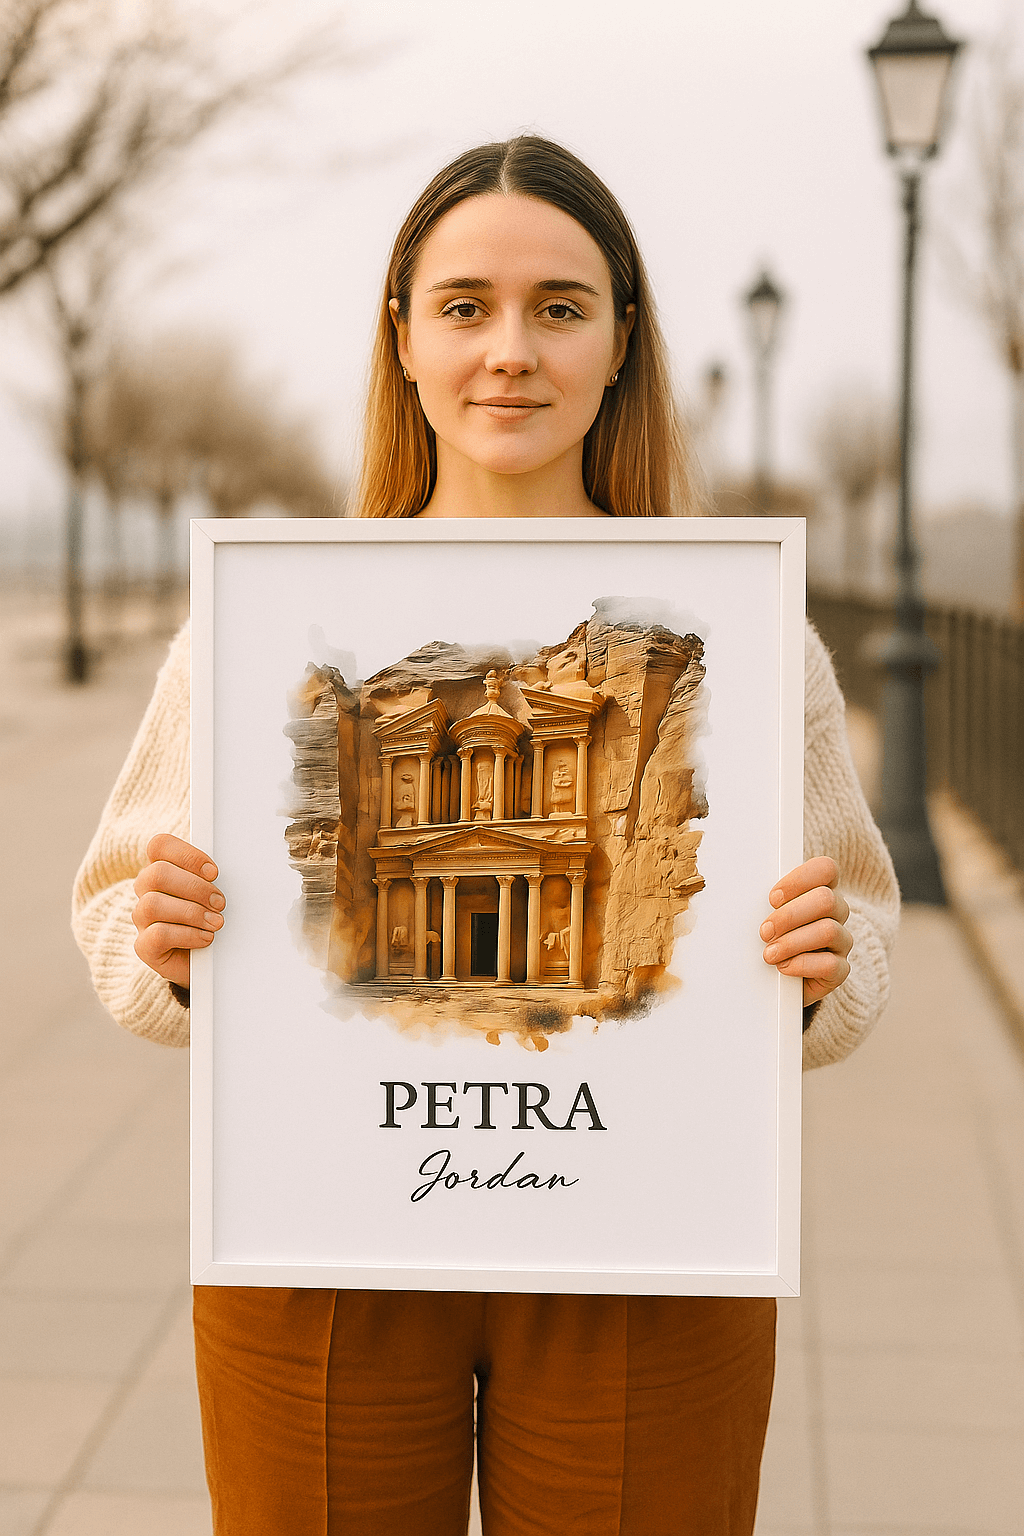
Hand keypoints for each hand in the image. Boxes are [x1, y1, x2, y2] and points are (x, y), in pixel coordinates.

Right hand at [132, 834, 224, 988]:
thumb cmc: (210, 918)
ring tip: (216, 922)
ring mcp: (142, 918)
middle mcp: (146, 890)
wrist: (207, 960)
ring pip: (153, 904)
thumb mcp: (214, 894)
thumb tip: (238, 866)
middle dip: (195, 887)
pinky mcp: (144, 946)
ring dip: (192, 912)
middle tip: (220, 902)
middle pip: (157, 873)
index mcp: (162, 868)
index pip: (160, 846)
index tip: (214, 872)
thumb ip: (213, 878)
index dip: (187, 855)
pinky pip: (158, 935)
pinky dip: (187, 935)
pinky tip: (206, 938)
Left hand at [760, 856, 851, 1006]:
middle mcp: (836, 913)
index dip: (800, 879)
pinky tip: (784, 967)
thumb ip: (765, 902)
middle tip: (765, 931)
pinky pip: (830, 964)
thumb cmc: (771, 939)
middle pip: (826, 900)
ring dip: (792, 942)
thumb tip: (741, 893)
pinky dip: (802, 965)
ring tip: (769, 954)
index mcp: (820, 890)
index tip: (773, 898)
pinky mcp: (840, 969)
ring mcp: (841, 941)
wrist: (776, 980)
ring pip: (828, 931)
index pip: (826, 869)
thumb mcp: (765, 914)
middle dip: (789, 916)